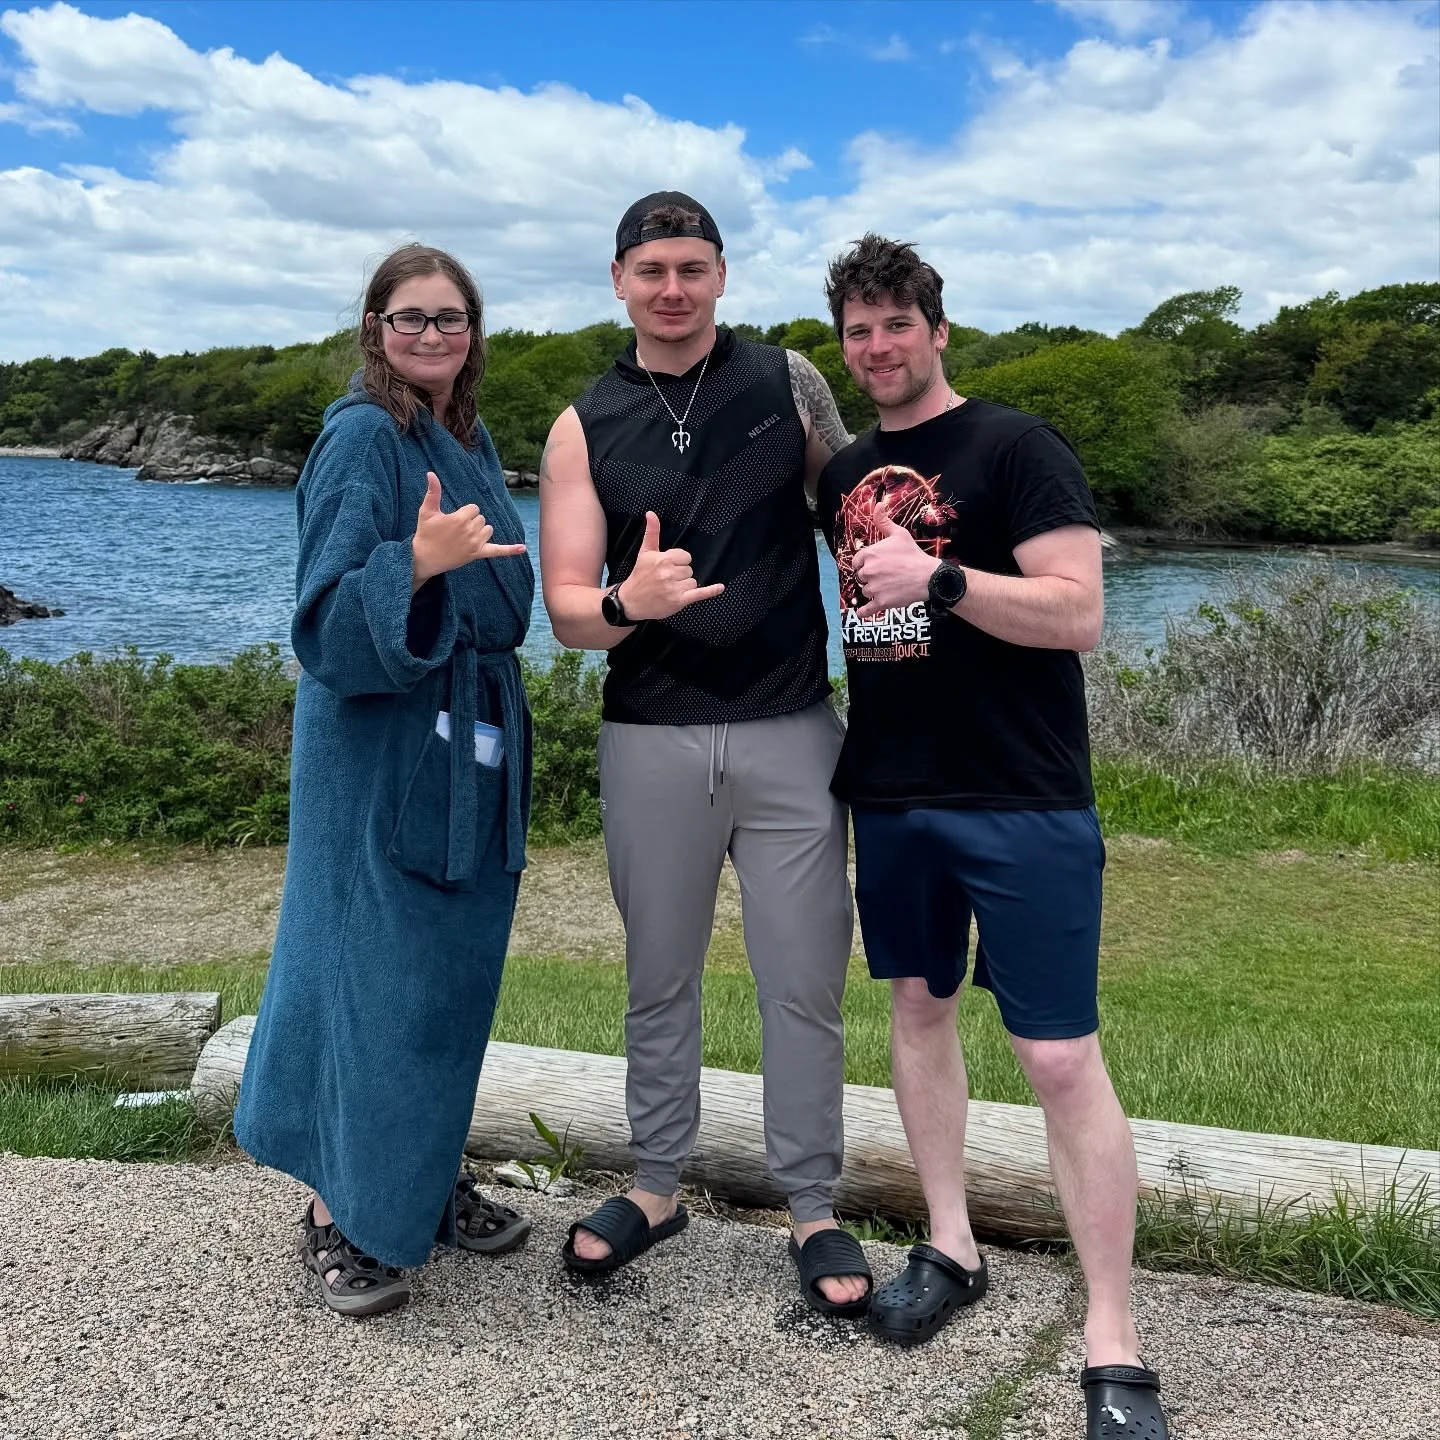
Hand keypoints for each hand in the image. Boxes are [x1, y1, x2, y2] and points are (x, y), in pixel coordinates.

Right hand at [412, 472, 526, 588]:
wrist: (424, 558)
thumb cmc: (425, 533)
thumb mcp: (427, 511)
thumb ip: (433, 492)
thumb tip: (431, 473)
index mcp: (460, 518)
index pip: (474, 508)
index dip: (464, 512)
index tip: (452, 520)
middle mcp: (470, 531)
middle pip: (481, 518)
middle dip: (471, 521)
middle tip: (455, 530)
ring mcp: (475, 544)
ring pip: (488, 530)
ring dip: (480, 531)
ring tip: (464, 537)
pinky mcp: (477, 554)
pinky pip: (497, 551)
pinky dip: (510, 550)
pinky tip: (523, 549)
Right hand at [617, 511, 723, 620]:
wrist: (631, 601)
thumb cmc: (639, 576)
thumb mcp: (645, 552)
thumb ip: (652, 532)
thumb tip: (651, 513)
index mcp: (663, 559)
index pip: (685, 557)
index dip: (678, 562)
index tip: (667, 568)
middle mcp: (669, 573)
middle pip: (689, 569)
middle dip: (680, 575)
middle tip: (666, 580)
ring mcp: (674, 588)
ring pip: (693, 582)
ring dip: (684, 586)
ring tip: (669, 589)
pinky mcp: (679, 601)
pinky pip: (700, 593)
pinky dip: (711, 591)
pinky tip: (720, 587)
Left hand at [852, 505, 940, 619]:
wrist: (928, 576)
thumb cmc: (913, 554)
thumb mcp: (899, 534)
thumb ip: (884, 521)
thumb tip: (877, 504)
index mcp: (869, 554)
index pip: (857, 561)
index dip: (864, 563)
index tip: (872, 565)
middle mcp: (868, 571)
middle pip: (861, 577)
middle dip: (870, 577)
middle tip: (885, 575)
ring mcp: (874, 588)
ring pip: (865, 591)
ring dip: (873, 591)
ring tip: (888, 586)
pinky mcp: (881, 602)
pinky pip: (866, 610)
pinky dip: (863, 612)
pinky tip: (862, 612)